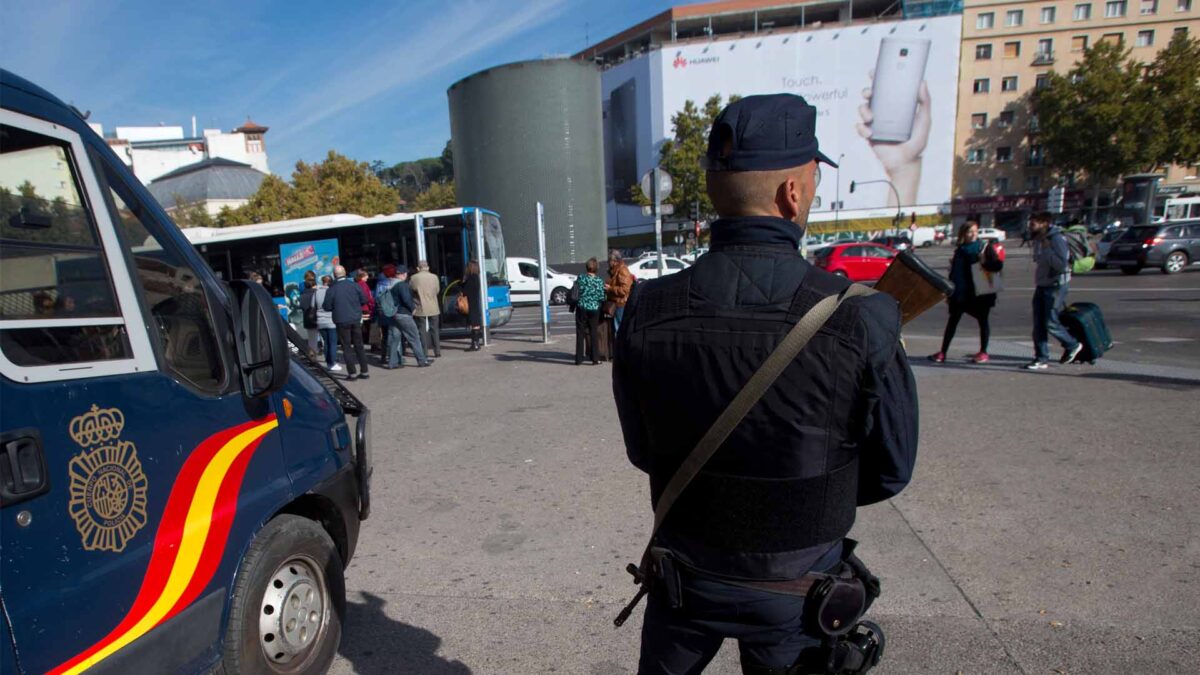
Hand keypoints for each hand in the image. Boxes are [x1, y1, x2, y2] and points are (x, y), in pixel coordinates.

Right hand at [856, 72, 930, 205]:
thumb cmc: (916, 142)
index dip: (879, 78)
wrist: (906, 162)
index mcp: (896, 105)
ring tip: (871, 117)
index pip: (886, 88)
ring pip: (863, 109)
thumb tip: (923, 83)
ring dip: (864, 110)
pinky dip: (862, 128)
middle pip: (871, 96)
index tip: (875, 72)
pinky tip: (870, 132)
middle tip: (869, 93)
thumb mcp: (924, 120)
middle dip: (867, 91)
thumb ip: (925, 102)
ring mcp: (875, 123)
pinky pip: (860, 127)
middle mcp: (884, 112)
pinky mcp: (869, 134)